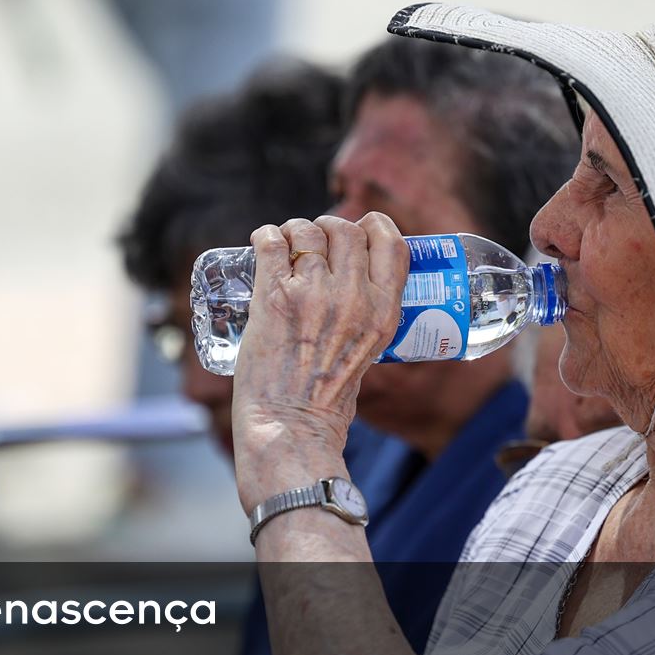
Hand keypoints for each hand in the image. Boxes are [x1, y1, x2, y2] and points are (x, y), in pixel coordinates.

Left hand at [230, 213, 408, 509]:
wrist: (291, 427)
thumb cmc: (327, 398)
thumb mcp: (371, 351)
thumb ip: (368, 315)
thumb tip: (353, 281)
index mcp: (384, 311)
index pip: (391, 242)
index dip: (373, 226)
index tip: (359, 230)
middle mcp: (353, 297)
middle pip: (345, 229)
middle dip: (327, 228)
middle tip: (313, 244)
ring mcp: (313, 294)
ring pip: (306, 231)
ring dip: (294, 231)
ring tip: (285, 247)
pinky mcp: (274, 297)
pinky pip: (271, 242)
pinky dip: (265, 236)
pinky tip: (263, 244)